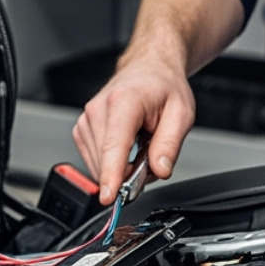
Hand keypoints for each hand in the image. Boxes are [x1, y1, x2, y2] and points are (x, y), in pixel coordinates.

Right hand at [73, 56, 195, 203]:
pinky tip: (126, 149)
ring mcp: (87, 118)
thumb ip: (170, 145)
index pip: (114, 145)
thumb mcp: (182, 113)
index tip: (109, 196)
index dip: (111, 174)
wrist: (148, 69)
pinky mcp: (82, 128)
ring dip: (119, 168)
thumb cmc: (163, 87)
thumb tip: (160, 170)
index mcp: (124, 102)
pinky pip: (93, 159)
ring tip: (140, 147)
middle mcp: (99, 108)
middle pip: (105, 159)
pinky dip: (111, 163)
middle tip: (152, 158)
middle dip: (128, 173)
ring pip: (98, 163)